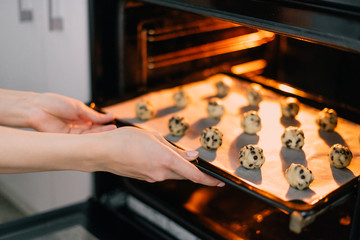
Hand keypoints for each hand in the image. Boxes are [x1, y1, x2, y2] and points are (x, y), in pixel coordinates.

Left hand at [28, 93, 115, 132]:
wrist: (38, 108)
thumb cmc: (54, 103)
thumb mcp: (79, 107)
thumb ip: (93, 115)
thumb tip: (108, 117)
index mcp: (79, 116)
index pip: (95, 122)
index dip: (104, 123)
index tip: (113, 122)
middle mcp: (76, 126)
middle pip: (94, 130)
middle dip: (104, 130)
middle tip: (115, 129)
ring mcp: (72, 133)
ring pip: (89, 136)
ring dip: (100, 134)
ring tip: (111, 131)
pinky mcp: (67, 139)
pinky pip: (82, 139)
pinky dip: (91, 138)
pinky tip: (99, 135)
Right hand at [91, 127, 224, 186]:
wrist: (102, 152)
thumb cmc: (125, 140)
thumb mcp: (153, 137)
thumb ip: (174, 149)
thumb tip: (190, 156)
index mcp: (166, 160)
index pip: (193, 174)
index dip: (208, 180)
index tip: (218, 183)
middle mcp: (161, 173)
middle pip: (184, 174)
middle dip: (191, 169)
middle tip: (195, 161)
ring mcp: (151, 177)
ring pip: (171, 173)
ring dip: (175, 165)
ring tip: (164, 150)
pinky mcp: (144, 178)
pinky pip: (160, 172)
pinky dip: (163, 166)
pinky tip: (153, 155)